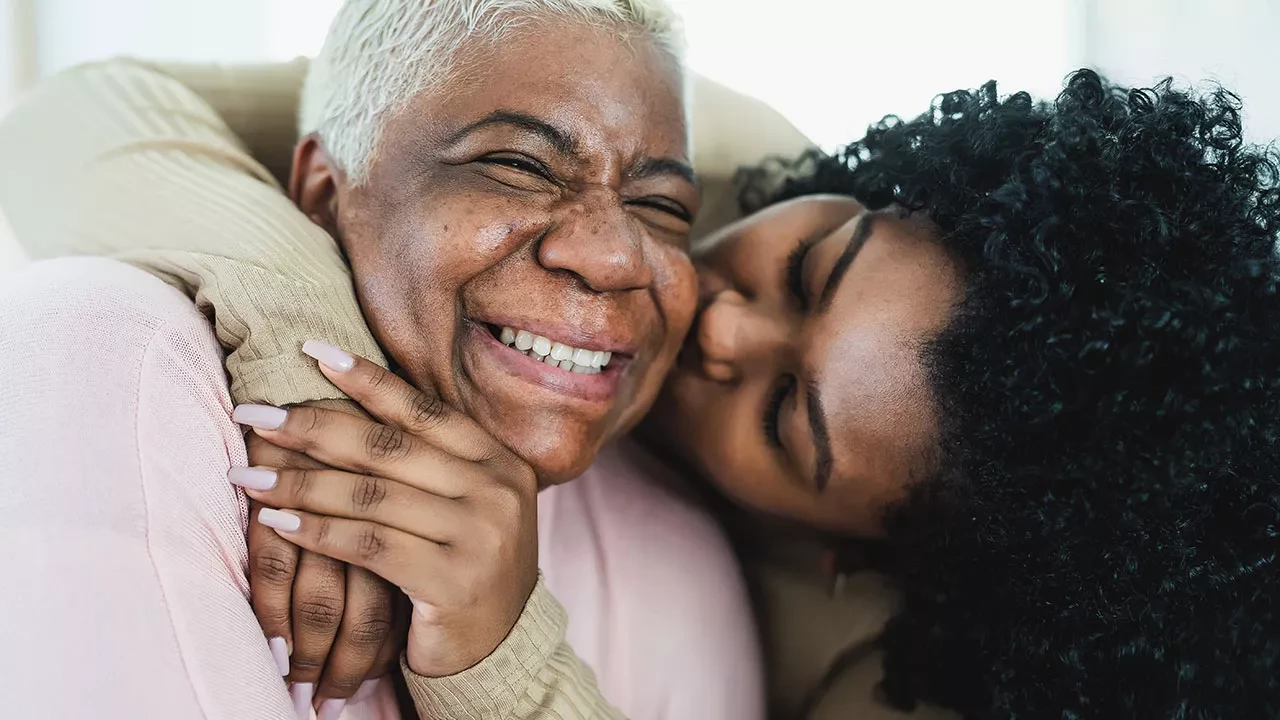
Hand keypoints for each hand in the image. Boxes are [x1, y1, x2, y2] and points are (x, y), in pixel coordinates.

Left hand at [231, 341, 539, 677]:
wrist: (501, 650)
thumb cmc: (464, 567)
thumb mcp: (462, 505)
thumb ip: (425, 462)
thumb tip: (345, 401)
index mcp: (500, 462)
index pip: (424, 411)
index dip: (367, 380)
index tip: (312, 352)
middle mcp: (496, 491)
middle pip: (390, 447)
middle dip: (313, 426)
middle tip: (255, 413)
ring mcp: (479, 536)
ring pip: (372, 496)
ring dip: (300, 483)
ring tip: (247, 475)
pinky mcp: (452, 582)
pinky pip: (369, 546)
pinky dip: (317, 531)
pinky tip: (277, 521)